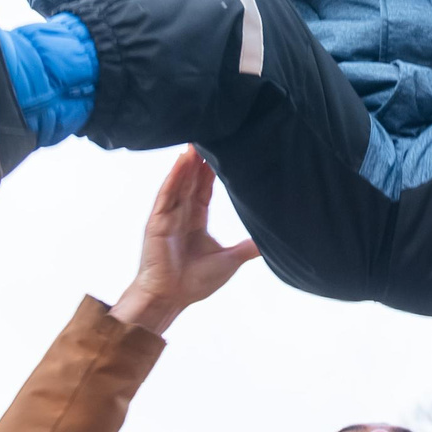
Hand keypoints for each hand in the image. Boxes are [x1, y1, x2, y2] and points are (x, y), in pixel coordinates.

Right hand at [109, 148, 261, 335]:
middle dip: (200, 159)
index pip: (205, 188)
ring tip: (196, 140)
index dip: (212, 170)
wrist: (171, 298)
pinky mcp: (157, 222)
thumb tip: (273, 242)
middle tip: (209, 133)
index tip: (222, 150)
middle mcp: (181, 214)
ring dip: (188, 162)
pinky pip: (167, 195)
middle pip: (192, 180)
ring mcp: (168, 216)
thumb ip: (249, 247)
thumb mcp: (230, 260)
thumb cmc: (194, 283)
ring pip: (180, 182)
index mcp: (196, 220)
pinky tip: (181, 160)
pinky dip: (174, 177)